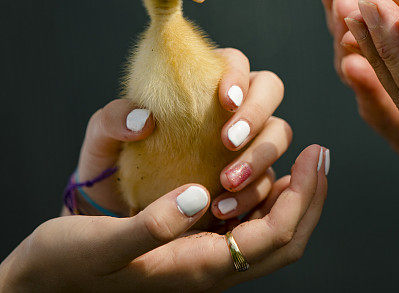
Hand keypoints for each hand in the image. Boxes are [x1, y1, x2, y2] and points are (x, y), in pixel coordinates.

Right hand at [2, 145, 327, 291]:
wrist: (41, 288)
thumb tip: (199, 196)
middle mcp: (210, 268)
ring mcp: (203, 260)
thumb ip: (153, 225)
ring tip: (300, 161)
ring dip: (291, 198)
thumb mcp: (103, 246)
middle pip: (285, 239)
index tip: (315, 155)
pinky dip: (264, 200)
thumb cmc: (65, 269)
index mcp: (198, 269)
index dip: (303, 196)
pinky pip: (246, 227)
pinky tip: (261, 174)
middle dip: (310, 196)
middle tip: (320, 155)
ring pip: (269, 234)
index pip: (275, 236)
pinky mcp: (191, 248)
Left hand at [74, 48, 289, 223]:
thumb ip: (112, 120)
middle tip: (228, 141)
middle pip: (270, 89)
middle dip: (257, 113)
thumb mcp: (101, 140)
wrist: (120, 212)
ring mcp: (250, 141)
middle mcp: (234, 107)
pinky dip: (252, 192)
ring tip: (226, 182)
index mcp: (203, 81)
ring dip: (260, 155)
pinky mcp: (255, 176)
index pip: (234, 62)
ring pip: (279, 133)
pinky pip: (269, 179)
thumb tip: (143, 119)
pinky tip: (222, 208)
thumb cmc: (115, 163)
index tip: (224, 100)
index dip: (237, 75)